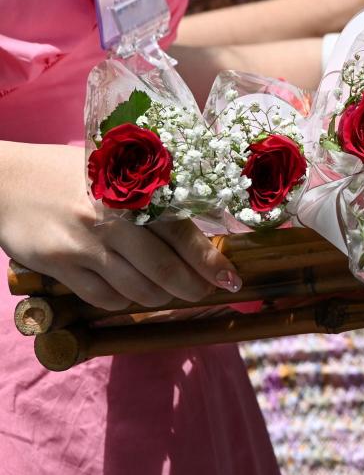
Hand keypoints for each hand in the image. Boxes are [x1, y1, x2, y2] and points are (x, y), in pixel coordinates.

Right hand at [0, 143, 239, 310]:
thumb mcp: (113, 173)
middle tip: (205, 293)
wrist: (5, 180)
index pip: (182, 233)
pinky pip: (102, 297)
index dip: (210, 262)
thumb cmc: (69, 174)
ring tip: (169, 295)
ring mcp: (83, 245)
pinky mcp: (58, 266)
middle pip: (163, 269)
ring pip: (136, 289)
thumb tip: (197, 233)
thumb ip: (150, 198)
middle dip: (191, 287)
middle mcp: (110, 219)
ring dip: (160, 298)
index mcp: (132, 191)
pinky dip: (124, 302)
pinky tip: (130, 294)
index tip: (231, 278)